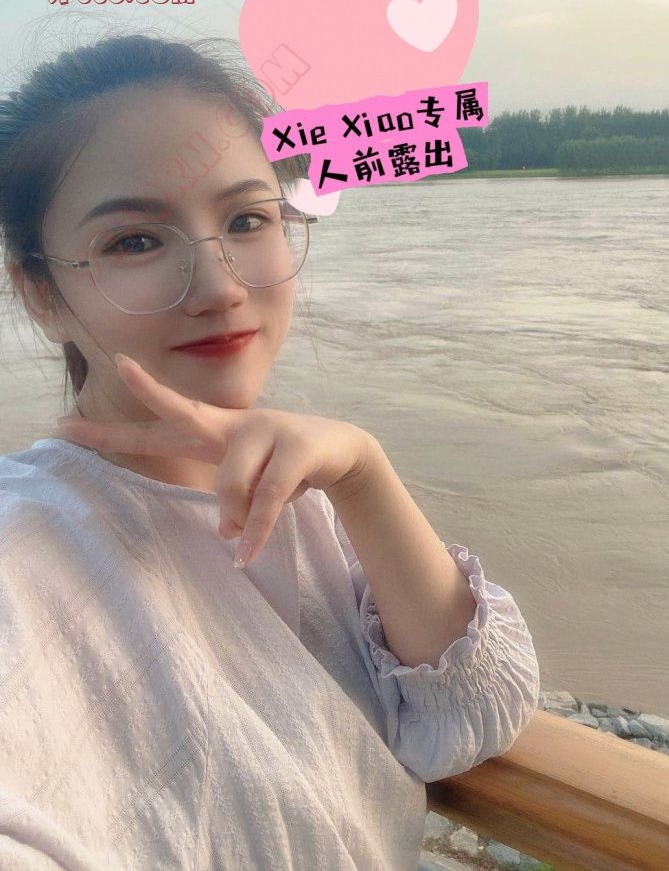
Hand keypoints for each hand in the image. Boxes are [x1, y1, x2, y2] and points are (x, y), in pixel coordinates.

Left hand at [52, 354, 375, 566]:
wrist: (343, 451)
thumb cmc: (285, 467)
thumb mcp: (250, 483)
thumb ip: (230, 502)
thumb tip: (226, 531)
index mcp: (216, 431)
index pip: (161, 427)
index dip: (117, 430)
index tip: (70, 420)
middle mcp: (234, 423)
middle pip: (185, 409)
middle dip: (151, 392)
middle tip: (122, 369)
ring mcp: (266, 429)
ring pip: (231, 481)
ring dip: (236, 518)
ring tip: (240, 545)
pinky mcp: (295, 448)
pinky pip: (267, 497)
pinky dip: (256, 530)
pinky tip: (245, 553)